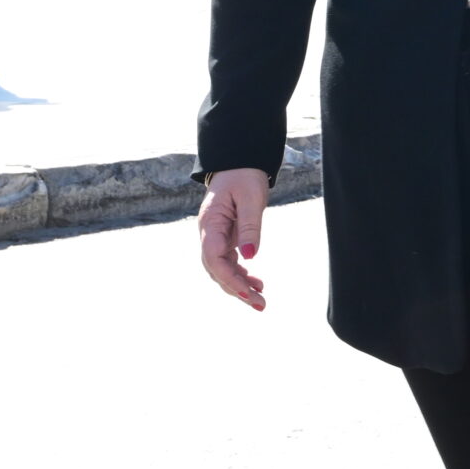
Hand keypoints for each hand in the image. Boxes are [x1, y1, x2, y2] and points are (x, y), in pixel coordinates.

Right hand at [198, 167, 270, 309]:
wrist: (239, 163)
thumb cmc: (244, 176)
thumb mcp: (251, 198)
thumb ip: (251, 226)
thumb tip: (251, 256)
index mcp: (210, 223)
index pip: (213, 258)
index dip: (230, 278)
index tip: (248, 292)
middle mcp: (208, 233)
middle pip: (216, 269)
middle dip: (236, 289)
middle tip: (260, 305)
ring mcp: (214, 237)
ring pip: (221, 269)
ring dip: (239, 285)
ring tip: (261, 298)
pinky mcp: (224, 238)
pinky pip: (228, 262)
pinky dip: (241, 274)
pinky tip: (256, 283)